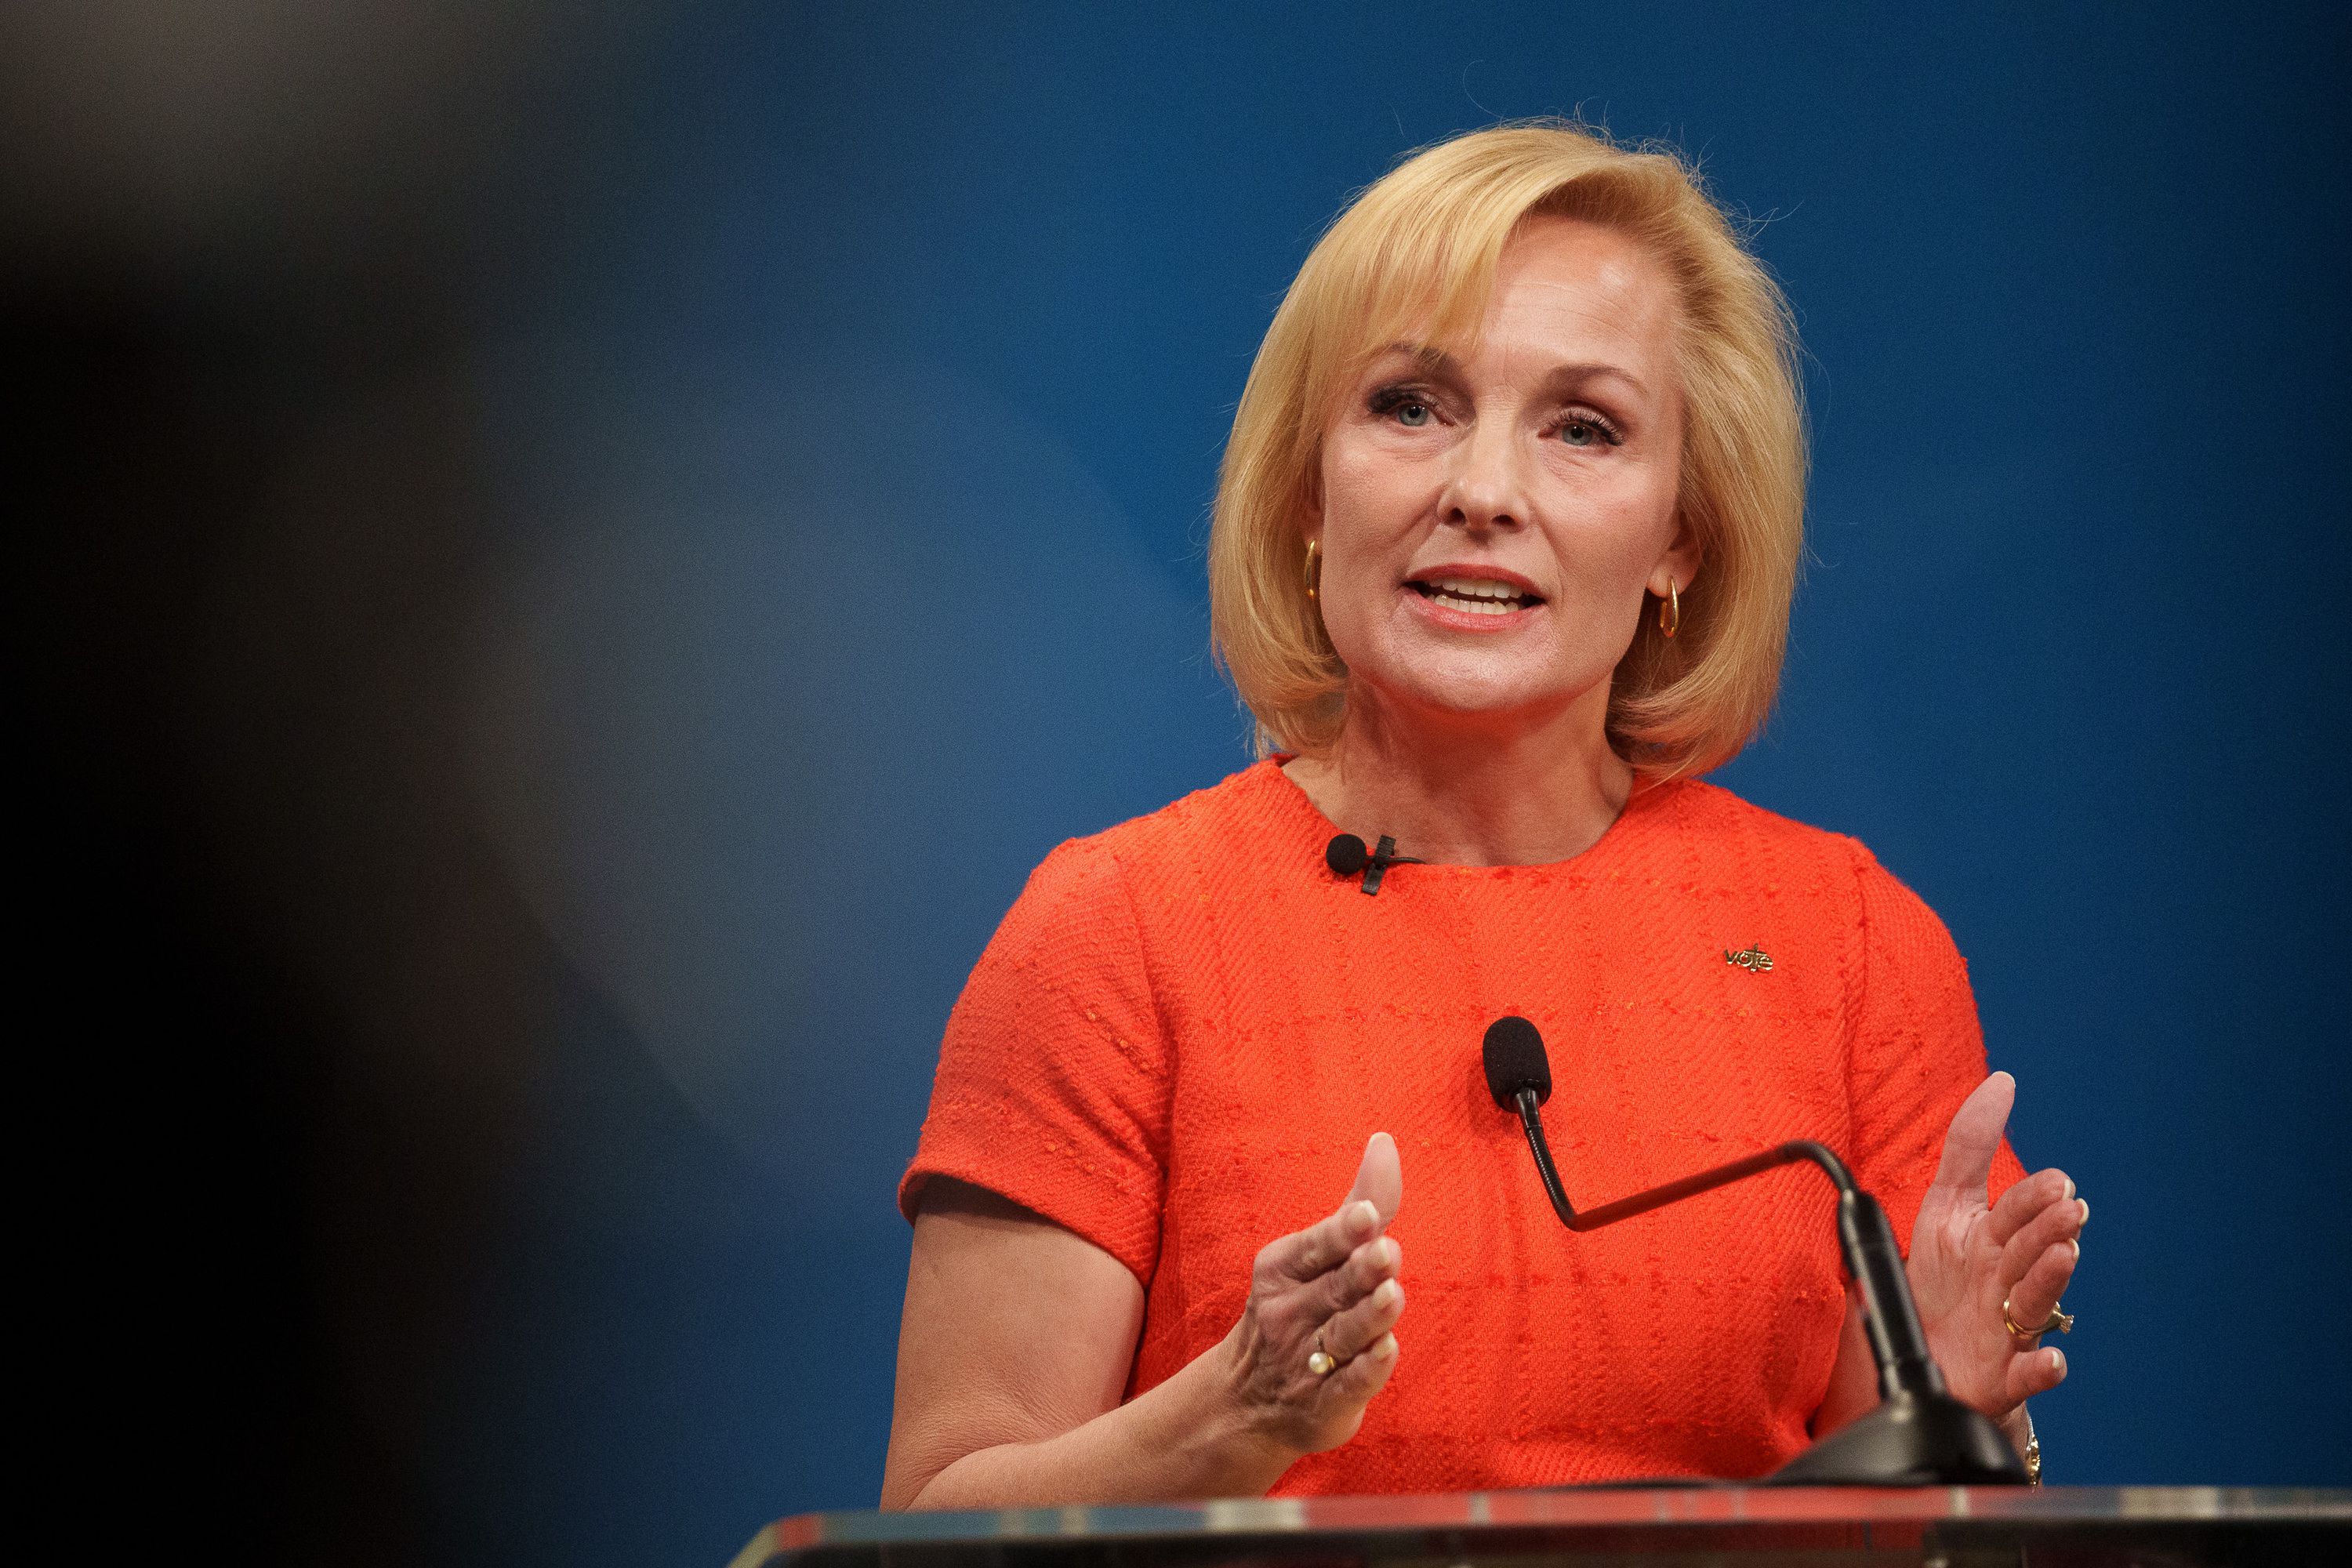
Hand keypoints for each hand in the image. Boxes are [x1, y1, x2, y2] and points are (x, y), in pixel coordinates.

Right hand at [1216, 1132, 1405, 1459]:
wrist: (1248, 1401)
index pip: (1318, 1246)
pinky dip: (1366, 1370)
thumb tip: (1385, 1141)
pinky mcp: (1325, 1403)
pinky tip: (1385, 1352)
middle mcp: (1292, 1312)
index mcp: (1284, 1270)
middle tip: (1387, 1251)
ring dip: (1370, 1316)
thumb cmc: (1298, 1309)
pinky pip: (1347, 1385)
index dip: (1344, 1232)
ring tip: (1392, 1294)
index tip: (1367, 1215)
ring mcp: (1307, 1360)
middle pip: (1336, 1287)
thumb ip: (1360, 1202)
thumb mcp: (1315, 1256)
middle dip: (1362, 1270)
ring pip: (1344, 1334)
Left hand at [1907, 1072, 2084, 1425]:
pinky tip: (2052, 1360)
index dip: (2032, 1197)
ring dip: (2050, 1278)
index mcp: (1995, 1240)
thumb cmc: (1946, 1278)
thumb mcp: (1948, 1204)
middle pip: (2030, 1251)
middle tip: (2067, 1209)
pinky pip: (2027, 1376)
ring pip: (2035, 1301)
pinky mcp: (2003, 1376)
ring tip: (2063, 1254)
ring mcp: (2009, 1328)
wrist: (1939, 1358)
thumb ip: (1971, 1144)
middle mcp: (2008, 1280)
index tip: (2058, 1183)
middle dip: (2047, 1228)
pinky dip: (2042, 1370)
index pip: (2015, 1211)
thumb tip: (2003, 1082)